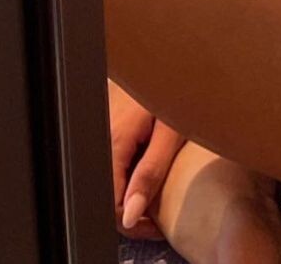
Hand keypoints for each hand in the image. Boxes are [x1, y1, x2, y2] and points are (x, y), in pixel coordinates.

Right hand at [108, 79, 185, 238]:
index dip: (134, 221)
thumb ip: (150, 174)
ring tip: (156, 188)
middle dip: (132, 208)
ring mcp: (102, 127)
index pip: (110, 202)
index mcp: (115, 140)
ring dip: (130, 189)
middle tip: (159, 212)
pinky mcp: (108, 121)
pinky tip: (146, 164)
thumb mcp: (171, 133)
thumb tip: (130, 215)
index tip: (157, 224)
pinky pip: (110, 158)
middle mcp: (102, 135)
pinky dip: (127, 170)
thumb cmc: (177, 88)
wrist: (174, 55)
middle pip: (107, 191)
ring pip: (108, 176)